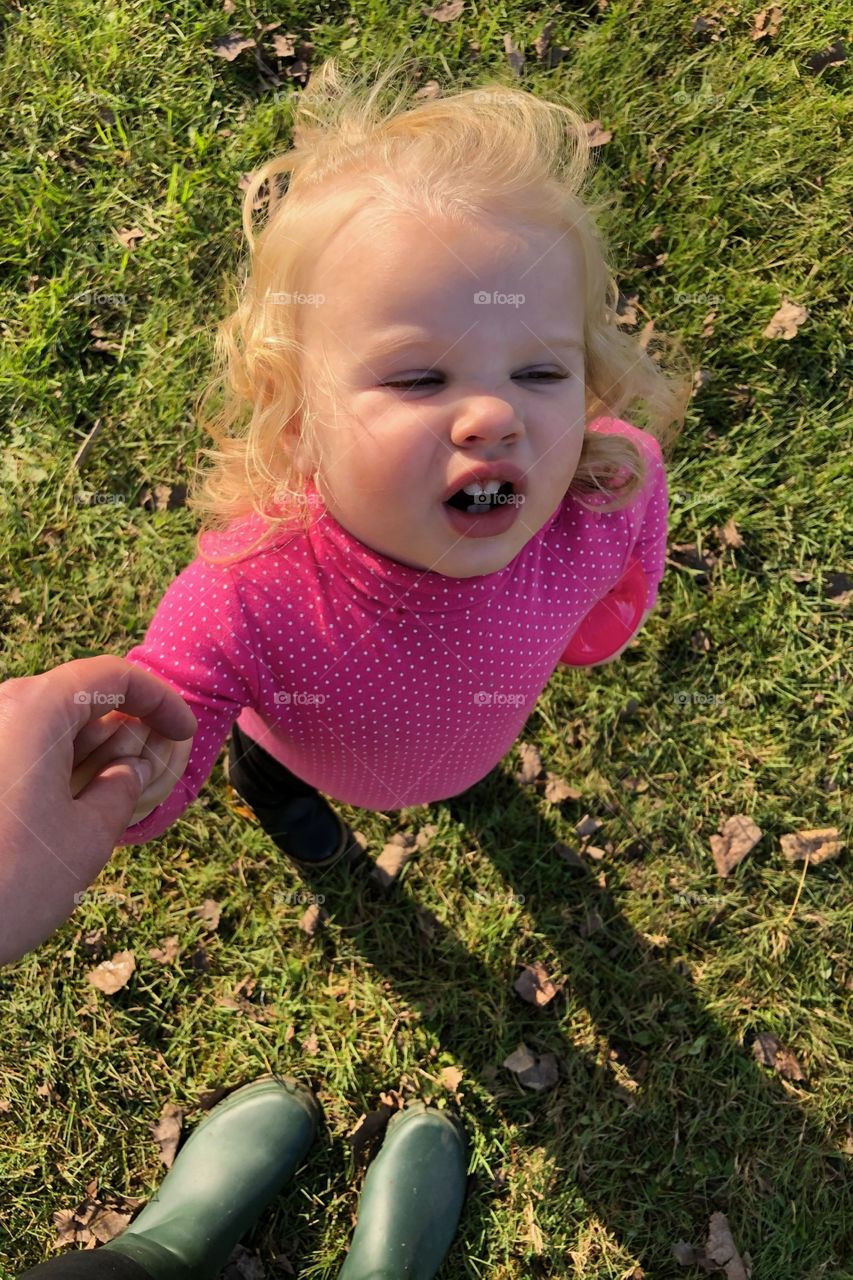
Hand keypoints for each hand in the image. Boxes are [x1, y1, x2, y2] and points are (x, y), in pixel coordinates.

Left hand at [0, 656, 196, 964]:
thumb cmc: (7, 884)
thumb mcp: (86, 839)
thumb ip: (120, 791)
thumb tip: (128, 771)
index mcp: (34, 711)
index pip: (110, 677)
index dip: (159, 698)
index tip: (184, 731)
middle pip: (73, 696)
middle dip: (120, 726)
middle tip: (150, 765)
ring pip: (42, 725)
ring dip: (84, 750)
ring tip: (111, 794)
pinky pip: (16, 750)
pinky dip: (50, 767)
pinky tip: (65, 807)